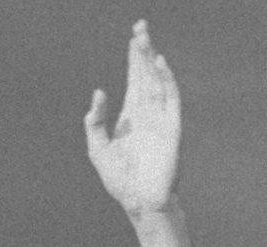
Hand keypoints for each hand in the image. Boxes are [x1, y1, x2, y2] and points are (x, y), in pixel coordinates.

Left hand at [85, 20, 180, 217]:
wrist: (139, 202)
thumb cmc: (120, 181)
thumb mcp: (99, 150)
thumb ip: (95, 123)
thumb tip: (98, 93)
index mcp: (131, 116)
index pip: (134, 79)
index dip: (133, 58)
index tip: (133, 36)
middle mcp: (147, 112)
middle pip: (145, 74)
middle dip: (142, 51)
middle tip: (139, 26)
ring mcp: (160, 117)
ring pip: (157, 80)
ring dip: (151, 60)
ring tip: (144, 40)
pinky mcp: (171, 126)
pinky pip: (170, 98)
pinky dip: (165, 79)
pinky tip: (158, 64)